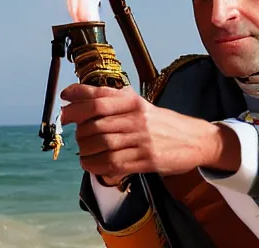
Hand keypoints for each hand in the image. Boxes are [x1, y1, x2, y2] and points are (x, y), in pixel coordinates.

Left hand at [59, 83, 240, 181]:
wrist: (195, 140)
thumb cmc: (161, 122)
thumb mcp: (139, 104)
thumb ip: (112, 99)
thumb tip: (77, 94)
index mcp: (133, 101)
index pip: (98, 98)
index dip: (77, 101)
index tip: (63, 103)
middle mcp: (137, 118)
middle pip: (96, 123)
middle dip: (79, 130)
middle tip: (75, 133)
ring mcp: (142, 140)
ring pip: (102, 144)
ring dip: (85, 149)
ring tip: (83, 150)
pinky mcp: (146, 160)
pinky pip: (113, 164)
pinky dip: (96, 165)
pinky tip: (91, 163)